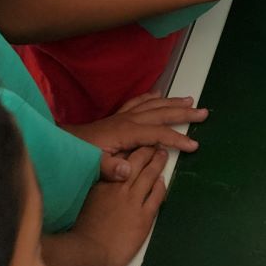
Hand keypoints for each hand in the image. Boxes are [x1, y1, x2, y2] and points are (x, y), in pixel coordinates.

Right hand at [57, 147, 165, 265]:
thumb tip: (100, 183)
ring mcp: (133, 201)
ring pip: (149, 175)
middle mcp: (119, 188)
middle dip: (147, 150)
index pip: (119, 160)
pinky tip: (163, 181)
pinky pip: (156, 196)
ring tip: (163, 154)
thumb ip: (95, 190)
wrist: (89, 254)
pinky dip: (161, 186)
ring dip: (158, 162)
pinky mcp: (144, 216)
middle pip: (136, 162)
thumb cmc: (82, 232)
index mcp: (102, 184)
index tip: (134, 143)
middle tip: (154, 144)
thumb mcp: (85, 203)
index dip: (128, 150)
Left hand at [73, 93, 206, 168]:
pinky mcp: (117, 117)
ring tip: (189, 99)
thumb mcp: (92, 166)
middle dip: (183, 112)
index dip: (177, 139)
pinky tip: (158, 95)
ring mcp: (122, 116)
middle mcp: (128, 120)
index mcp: (126, 132)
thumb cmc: (78, 155)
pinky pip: (139, 102)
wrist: (61, 143)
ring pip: (153, 105)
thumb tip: (129, 170)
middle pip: (161, 113)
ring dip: (172, 102)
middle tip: (203, 111)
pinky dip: (151, 98)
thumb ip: (110, 168)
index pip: (158, 134)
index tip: (194, 145)